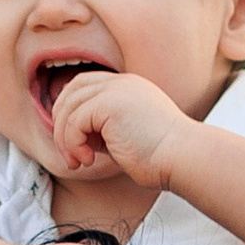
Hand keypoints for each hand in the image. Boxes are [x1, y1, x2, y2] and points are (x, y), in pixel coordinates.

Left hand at [48, 68, 188, 188]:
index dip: (71, 111)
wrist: (183, 157)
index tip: (76, 143)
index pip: (85, 86)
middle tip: (70, 155)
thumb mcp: (125, 136)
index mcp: (128, 87)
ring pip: (68, 107)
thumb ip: (102, 129)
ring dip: (65, 138)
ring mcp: (115, 90)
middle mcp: (121, 83)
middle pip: (72, 90)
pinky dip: (73, 143)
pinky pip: (74, 121)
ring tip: (77, 161)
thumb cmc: (161, 156)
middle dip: (61, 122)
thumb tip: (74, 138)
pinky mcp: (110, 104)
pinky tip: (89, 160)